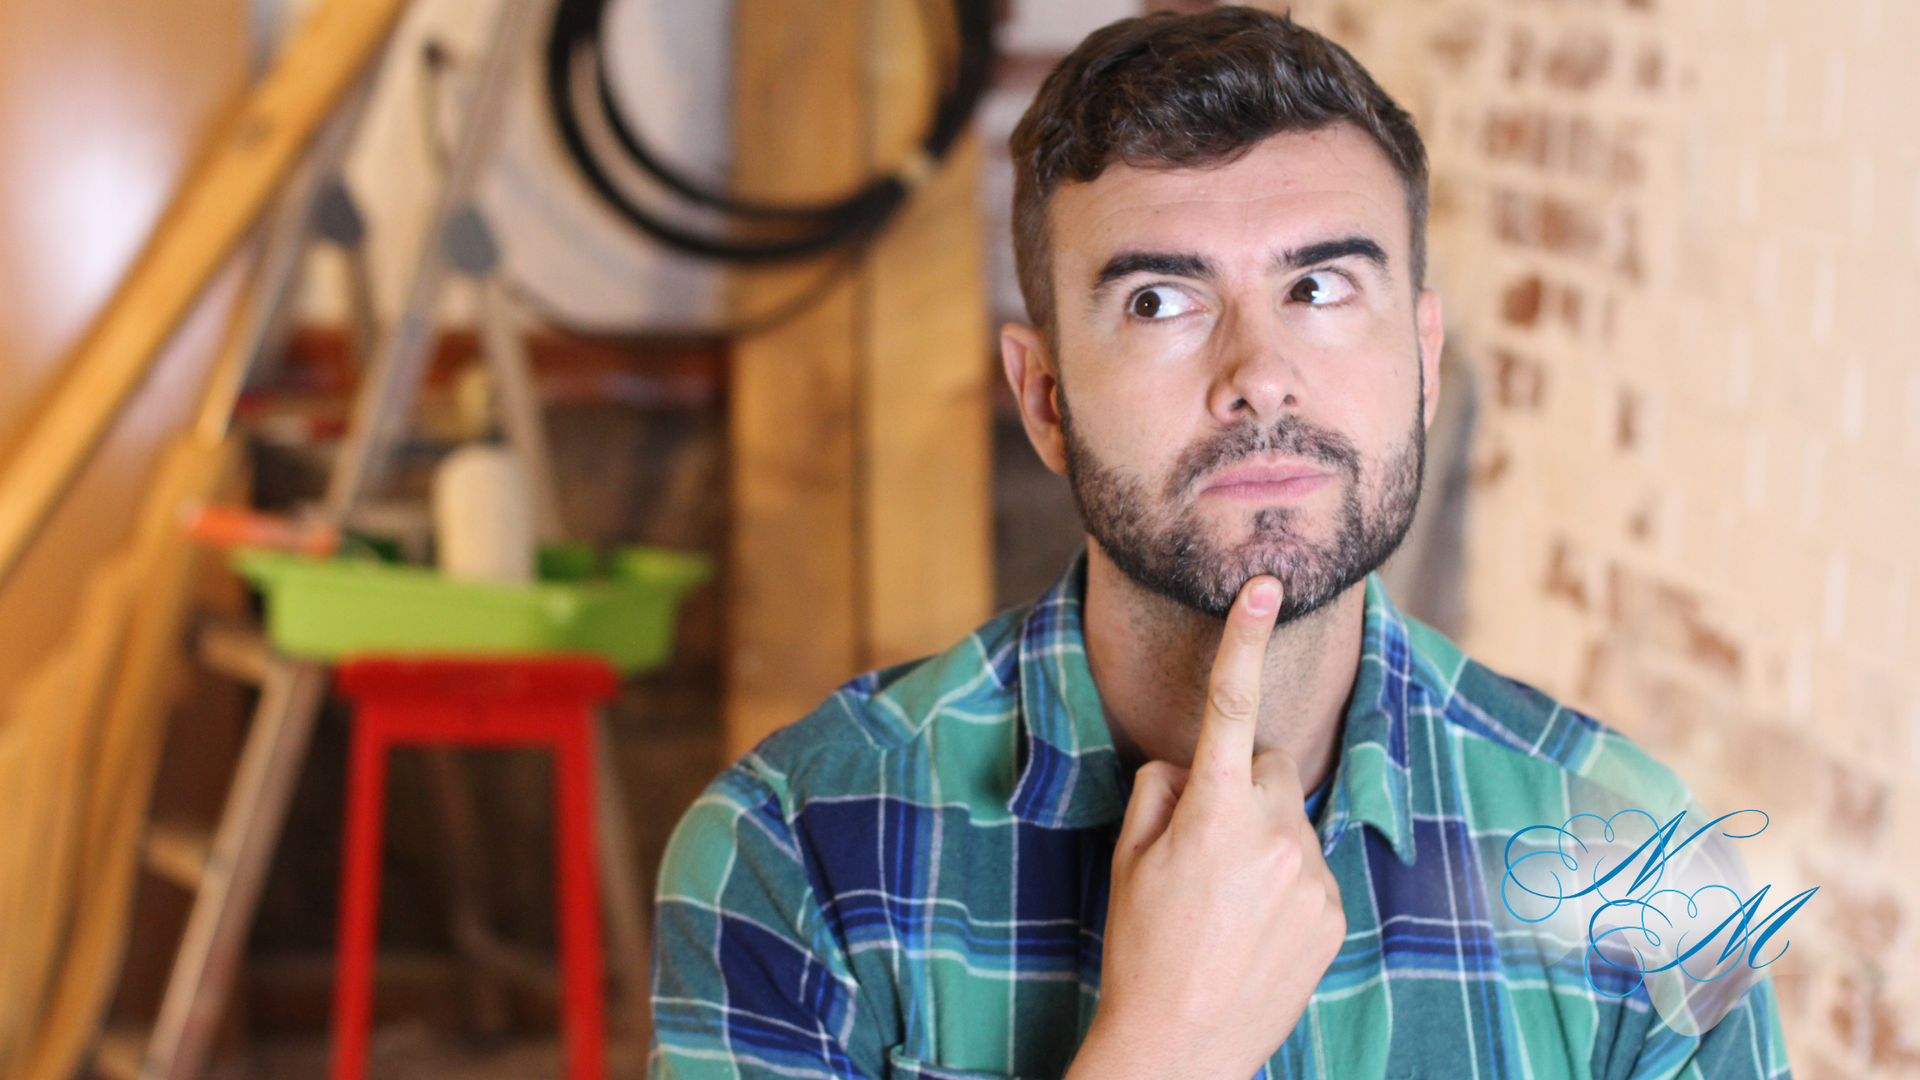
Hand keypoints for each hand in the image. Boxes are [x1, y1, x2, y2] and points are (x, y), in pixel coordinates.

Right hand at [1067, 576, 1345, 1079]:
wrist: (1182, 1049)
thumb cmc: (1140, 949)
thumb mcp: (1127, 860)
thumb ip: (1159, 791)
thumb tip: (1190, 766)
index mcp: (1214, 814)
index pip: (1229, 707)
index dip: (1244, 640)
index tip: (1265, 586)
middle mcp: (1275, 835)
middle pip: (1268, 765)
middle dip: (1240, 783)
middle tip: (1201, 844)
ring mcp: (1312, 875)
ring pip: (1290, 819)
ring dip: (1262, 839)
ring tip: (1224, 904)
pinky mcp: (1335, 911)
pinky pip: (1309, 866)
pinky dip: (1283, 882)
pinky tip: (1250, 928)